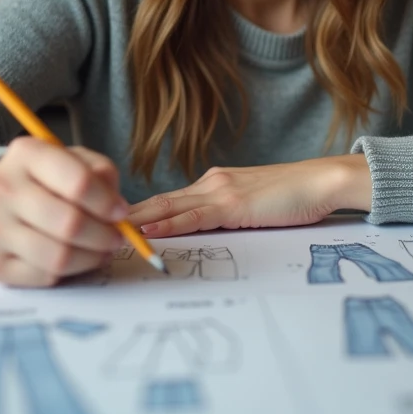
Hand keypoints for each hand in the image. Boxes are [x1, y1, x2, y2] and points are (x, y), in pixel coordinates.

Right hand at [0, 137, 128, 286]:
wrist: (0, 198)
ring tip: (102, 251)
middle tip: (117, 238)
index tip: (121, 212)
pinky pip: (44, 277)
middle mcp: (0, 188)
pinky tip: (75, 258)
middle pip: (69, 224)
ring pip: (58, 257)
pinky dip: (68, 272)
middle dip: (104, 236)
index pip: (78, 183)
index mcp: (26, 153)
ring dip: (91, 258)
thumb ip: (101, 175)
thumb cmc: (47, 178)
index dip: (107, 203)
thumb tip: (116, 210)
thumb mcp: (76, 160)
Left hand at [127, 154, 371, 237]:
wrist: (322, 181)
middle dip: (124, 216)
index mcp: (214, 184)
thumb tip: (203, 232)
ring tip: (105, 232)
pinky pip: (192, 217)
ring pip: (168, 208)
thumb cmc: (294, 196)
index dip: (138, 212)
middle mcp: (211, 183)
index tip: (110, 223)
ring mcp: (220, 191)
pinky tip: (147, 231)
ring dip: (135, 222)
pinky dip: (167, 225)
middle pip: (158, 202)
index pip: (168, 200)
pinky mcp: (233, 205)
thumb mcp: (252, 205)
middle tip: (90, 226)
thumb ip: (227, 214)